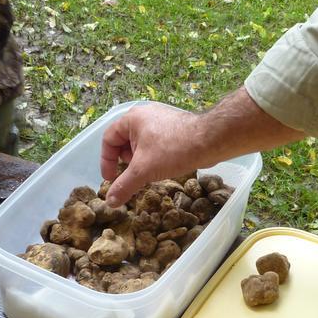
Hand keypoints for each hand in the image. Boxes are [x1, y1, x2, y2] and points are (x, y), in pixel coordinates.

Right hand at [100, 102, 214, 206]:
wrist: (210, 141)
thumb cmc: (172, 150)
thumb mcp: (143, 170)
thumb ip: (124, 185)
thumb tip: (110, 202)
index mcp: (131, 119)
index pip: (108, 139)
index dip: (106, 161)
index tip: (111, 179)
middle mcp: (144, 116)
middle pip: (124, 141)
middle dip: (125, 162)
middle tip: (132, 176)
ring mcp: (160, 120)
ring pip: (141, 144)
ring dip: (140, 161)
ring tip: (148, 173)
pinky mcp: (174, 128)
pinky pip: (155, 143)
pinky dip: (153, 157)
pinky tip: (162, 168)